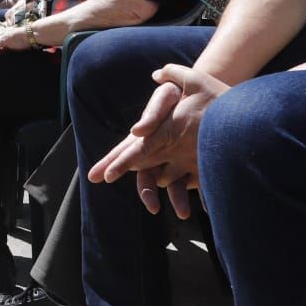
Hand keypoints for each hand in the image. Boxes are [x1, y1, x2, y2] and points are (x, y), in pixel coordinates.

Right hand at [87, 64, 228, 218]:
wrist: (209, 95)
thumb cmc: (180, 93)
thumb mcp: (166, 95)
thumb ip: (153, 112)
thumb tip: (137, 131)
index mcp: (148, 137)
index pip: (125, 154)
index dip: (112, 165)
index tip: (96, 177)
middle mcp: (161, 152)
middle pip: (148, 177)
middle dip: (147, 193)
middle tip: (153, 207)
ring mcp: (180, 160)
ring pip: (173, 185)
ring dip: (177, 199)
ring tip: (185, 213)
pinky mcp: (200, 164)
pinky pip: (198, 183)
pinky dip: (203, 196)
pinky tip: (208, 207)